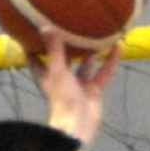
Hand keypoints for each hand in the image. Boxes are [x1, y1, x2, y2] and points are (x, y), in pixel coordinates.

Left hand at [29, 27, 120, 144]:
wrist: (79, 124)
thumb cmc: (63, 100)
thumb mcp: (58, 71)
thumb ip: (54, 50)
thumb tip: (46, 26)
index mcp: (48, 75)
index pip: (36, 59)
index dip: (32, 46)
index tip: (31, 31)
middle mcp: (63, 79)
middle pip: (64, 60)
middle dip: (68, 46)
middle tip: (71, 28)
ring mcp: (80, 85)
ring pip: (88, 65)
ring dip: (94, 52)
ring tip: (100, 34)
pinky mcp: (95, 91)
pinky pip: (104, 73)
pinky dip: (111, 61)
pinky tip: (118, 48)